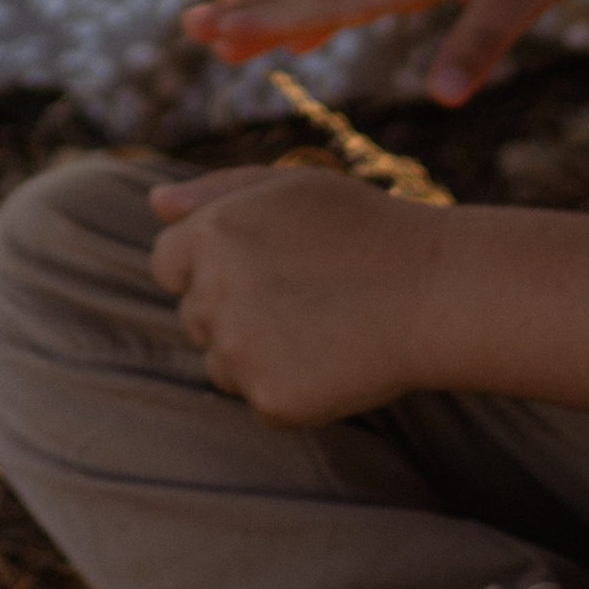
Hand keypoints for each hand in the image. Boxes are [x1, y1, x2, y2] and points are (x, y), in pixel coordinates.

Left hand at [149, 161, 445, 421]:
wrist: (433, 291)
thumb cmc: (365, 230)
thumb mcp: (291, 187)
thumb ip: (215, 191)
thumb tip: (155, 205)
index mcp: (212, 233)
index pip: (166, 264)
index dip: (207, 267)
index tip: (259, 268)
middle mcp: (213, 293)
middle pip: (194, 316)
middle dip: (234, 308)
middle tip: (304, 294)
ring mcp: (239, 352)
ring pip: (221, 363)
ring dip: (256, 351)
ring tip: (322, 325)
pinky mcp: (270, 400)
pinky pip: (260, 399)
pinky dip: (289, 387)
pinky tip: (333, 359)